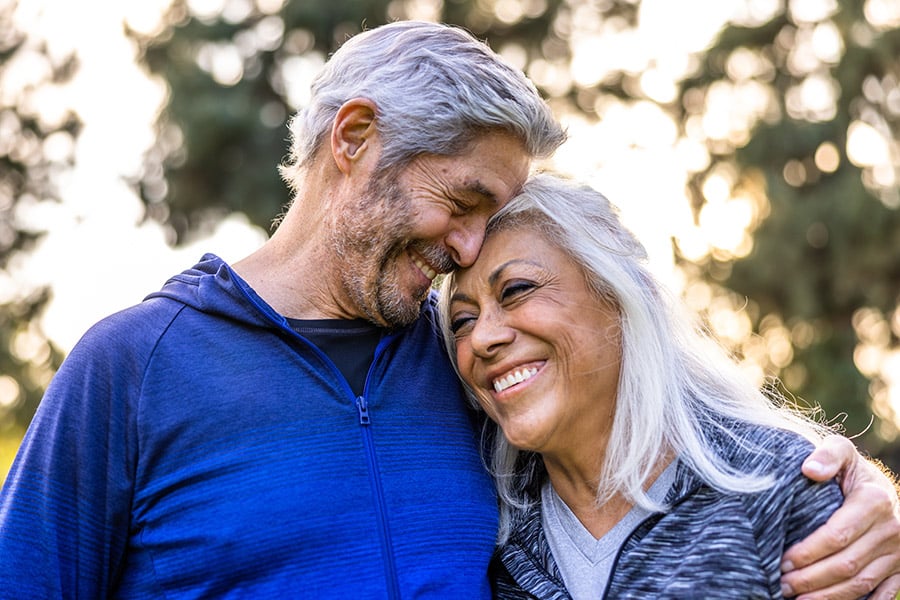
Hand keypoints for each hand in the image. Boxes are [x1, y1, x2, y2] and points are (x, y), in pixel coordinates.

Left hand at [780, 435, 899, 599]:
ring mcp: (898, 553)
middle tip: (782, 584)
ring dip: (826, 596)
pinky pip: (879, 595)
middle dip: (810, 579)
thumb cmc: (852, 470)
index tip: (782, 560)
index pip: (836, 535)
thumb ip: (828, 455)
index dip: (807, 552)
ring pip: (860, 584)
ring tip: (795, 599)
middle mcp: (891, 529)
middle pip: (846, 565)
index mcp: (874, 501)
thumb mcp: (842, 451)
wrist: (882, 488)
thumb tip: (809, 469)